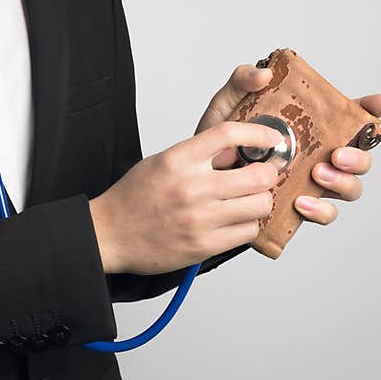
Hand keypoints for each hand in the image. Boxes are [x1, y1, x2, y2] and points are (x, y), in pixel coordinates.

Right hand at [89, 121, 281, 274]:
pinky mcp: (204, 245)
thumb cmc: (134, 197)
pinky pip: (247, 232)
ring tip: (245, 202)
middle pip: (258, 175)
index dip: (259, 134)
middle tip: (262, 176)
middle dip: (267, 174)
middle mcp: (191, 187)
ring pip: (259, 205)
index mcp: (178, 159)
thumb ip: (199, 155)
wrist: (109, 234)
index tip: (271, 139)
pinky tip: (232, 222)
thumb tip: (240, 150)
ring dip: (258, 202)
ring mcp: (199, 219)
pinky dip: (246, 226)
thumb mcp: (162, 162)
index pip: (230, 134)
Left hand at [194, 64, 380, 224]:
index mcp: (310, 127)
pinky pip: (324, 215)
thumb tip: (264, 75)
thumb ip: (242, 82)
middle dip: (360, 155)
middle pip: (361, 155)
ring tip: (318, 175)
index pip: (350, 115)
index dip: (371, 109)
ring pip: (350, 187)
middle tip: (337, 153)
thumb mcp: (225, 107)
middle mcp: (318, 155)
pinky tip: (301, 203)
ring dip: (343, 182)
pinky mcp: (299, 209)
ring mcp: (312, 183)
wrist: (198, 184)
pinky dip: (319, 210)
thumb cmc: (218, 143)